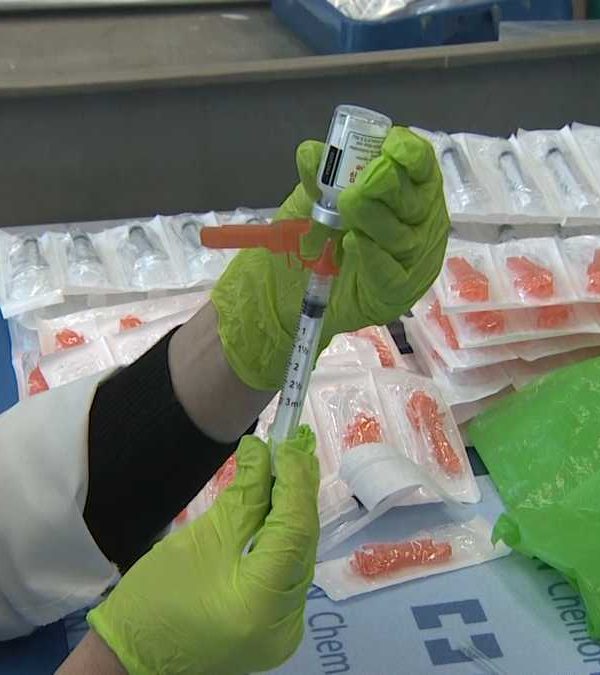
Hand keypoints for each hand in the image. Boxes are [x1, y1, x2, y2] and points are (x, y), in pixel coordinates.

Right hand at [87, 428, 319, 674]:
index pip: (294, 530)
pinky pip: (290, 569)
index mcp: (263, 604)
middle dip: (299, 492)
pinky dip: (286, 534)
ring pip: (300, 553)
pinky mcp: (278, 625)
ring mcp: (286, 628)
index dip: (295, 482)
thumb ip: (243, 497)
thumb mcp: (200, 539)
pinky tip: (281, 504)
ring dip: (294, 510)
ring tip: (290, 467)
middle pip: (303, 542)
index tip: (288, 445)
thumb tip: (263, 452)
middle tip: (293, 448)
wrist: (134, 658)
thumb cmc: (153, 601)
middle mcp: (288, 622)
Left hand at [212, 127, 449, 389]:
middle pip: (417, 200)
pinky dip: (374, 257)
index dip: (410, 154)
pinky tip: (354, 242)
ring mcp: (410, 262)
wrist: (287, 292)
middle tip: (363, 181)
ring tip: (349, 207)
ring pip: (404, 237)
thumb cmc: (310, 240)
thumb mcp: (309, 202)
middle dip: (392, 185)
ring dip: (377, 218)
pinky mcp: (395, 295)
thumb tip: (313, 152)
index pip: (421, 166)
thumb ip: (316, 177)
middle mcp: (416, 224)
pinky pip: (391, 275)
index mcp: (404, 192)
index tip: (389, 147)